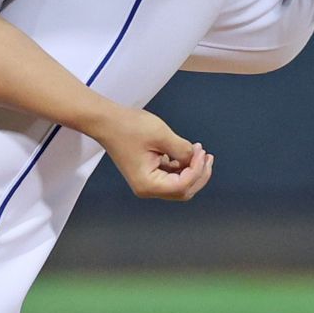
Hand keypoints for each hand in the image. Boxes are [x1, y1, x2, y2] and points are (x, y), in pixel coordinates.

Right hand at [93, 107, 214, 200]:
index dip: (197, 170)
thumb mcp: (161, 135)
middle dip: (198, 174)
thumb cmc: (127, 128)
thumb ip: (182, 150)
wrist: (107, 121)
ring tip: (200, 152)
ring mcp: (147, 181)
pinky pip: (171, 176)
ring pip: (179, 184)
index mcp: (147, 184)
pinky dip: (182, 166)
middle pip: (183, 191)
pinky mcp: (148, 173)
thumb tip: (194, 156)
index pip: (182, 185)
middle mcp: (147, 188)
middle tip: (206, 156)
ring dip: (192, 170)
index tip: (202, 153)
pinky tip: (188, 153)